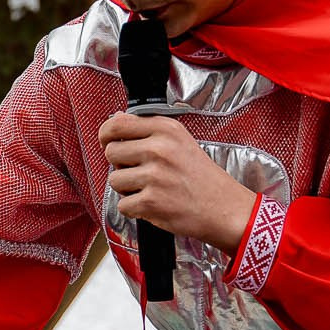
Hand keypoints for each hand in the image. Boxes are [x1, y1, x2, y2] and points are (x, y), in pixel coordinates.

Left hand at [98, 114, 255, 251]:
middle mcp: (159, 149)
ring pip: (114, 181)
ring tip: (149, 189)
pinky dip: (134, 209)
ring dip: (126, 189)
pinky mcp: (151, 201)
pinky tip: (152, 204)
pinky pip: (122, 205)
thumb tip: (115, 120)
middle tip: (140, 172)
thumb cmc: (201, 177)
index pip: (117, 124)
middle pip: (111, 153)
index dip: (106, 135)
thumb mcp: (180, 141)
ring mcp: (154, 175)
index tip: (109, 142)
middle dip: (120, 165)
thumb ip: (147, 130)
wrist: (223, 208)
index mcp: (166, 129)